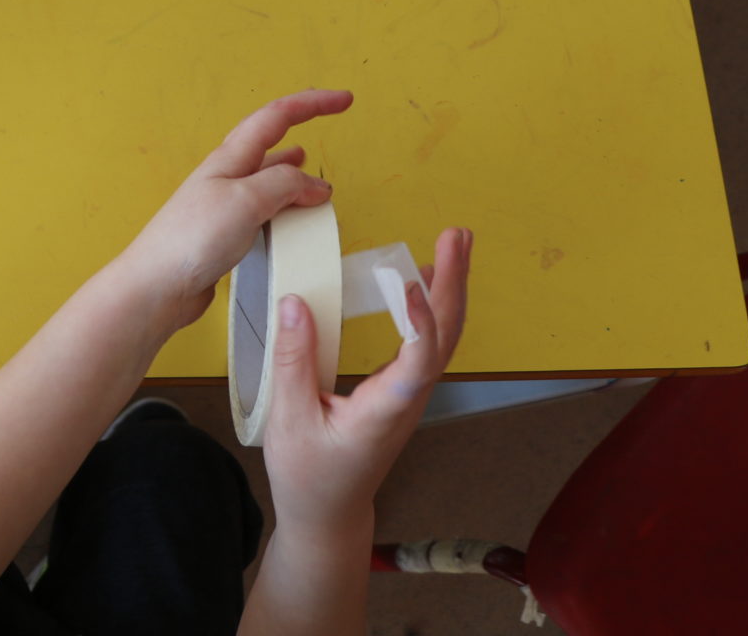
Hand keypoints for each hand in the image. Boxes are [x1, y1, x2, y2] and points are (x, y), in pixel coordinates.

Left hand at [114, 89, 350, 332]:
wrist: (158, 286)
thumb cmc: (193, 238)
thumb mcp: (247, 200)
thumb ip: (285, 185)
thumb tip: (315, 185)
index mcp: (230, 159)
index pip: (276, 117)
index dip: (312, 104)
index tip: (344, 99)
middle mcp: (226, 176)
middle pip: (269, 140)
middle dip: (301, 126)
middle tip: (330, 123)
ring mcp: (224, 205)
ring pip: (266, 176)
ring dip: (292, 170)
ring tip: (312, 171)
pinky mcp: (225, 234)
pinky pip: (261, 209)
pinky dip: (282, 206)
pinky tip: (287, 216)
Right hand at [263, 225, 472, 532]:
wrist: (328, 513)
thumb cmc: (308, 475)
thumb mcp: (289, 420)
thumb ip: (293, 361)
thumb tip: (296, 301)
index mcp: (384, 410)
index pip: (418, 360)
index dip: (419, 319)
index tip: (409, 278)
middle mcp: (407, 399)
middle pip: (444, 336)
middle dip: (454, 283)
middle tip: (457, 236)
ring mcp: (408, 395)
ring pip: (441, 337)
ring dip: (450, 289)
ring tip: (453, 244)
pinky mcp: (401, 391)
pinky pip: (426, 343)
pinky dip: (431, 306)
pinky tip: (423, 282)